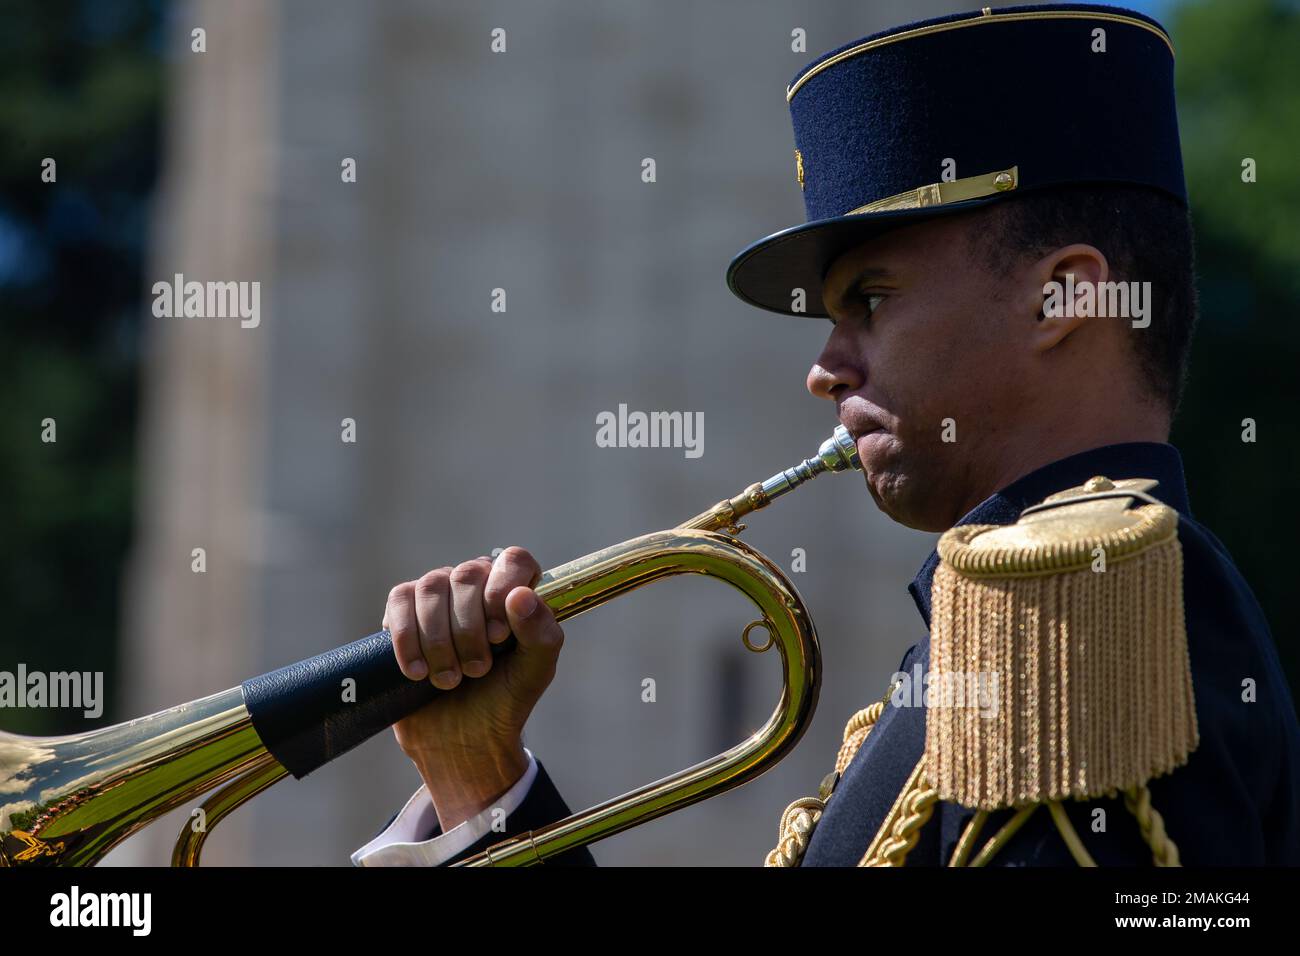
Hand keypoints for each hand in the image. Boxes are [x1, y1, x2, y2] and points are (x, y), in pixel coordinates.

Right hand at [383, 547, 564, 831]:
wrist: (460, 738)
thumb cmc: (504, 699)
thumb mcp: (534, 672)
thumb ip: (540, 633)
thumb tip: (521, 596)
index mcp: (514, 591)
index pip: (514, 560)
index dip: (504, 589)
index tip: (499, 635)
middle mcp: (476, 584)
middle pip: (468, 575)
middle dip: (470, 629)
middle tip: (477, 670)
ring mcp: (438, 593)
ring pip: (432, 586)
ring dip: (440, 640)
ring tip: (449, 680)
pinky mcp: (403, 611)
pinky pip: (400, 601)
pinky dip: (407, 639)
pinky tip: (417, 672)